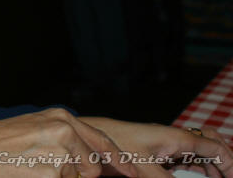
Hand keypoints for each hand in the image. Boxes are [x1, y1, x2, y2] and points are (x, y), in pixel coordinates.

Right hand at [0, 108, 137, 176]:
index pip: (101, 140)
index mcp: (61, 118)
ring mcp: (60, 154)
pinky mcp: (52, 174)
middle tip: (52, 169)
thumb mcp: (34, 127)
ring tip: (33, 168)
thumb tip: (87, 156)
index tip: (133, 173)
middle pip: (93, 166)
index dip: (120, 160)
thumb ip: (63, 135)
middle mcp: (64, 132)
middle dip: (82, 174)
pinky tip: (29, 174)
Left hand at [81, 117, 232, 177]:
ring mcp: (168, 143)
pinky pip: (185, 157)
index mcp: (177, 138)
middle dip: (224, 163)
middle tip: (227, 177)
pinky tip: (197, 176)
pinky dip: (196, 168)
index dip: (230, 164)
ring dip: (211, 167)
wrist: (90, 136)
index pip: (216, 148)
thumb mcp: (144, 170)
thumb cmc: (114, 145)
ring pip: (200, 152)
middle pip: (212, 145)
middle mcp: (176, 138)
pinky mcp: (158, 150)